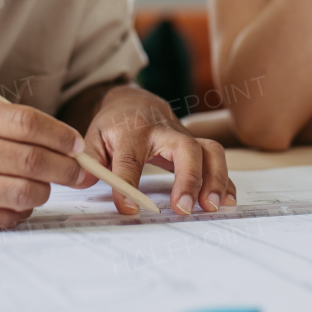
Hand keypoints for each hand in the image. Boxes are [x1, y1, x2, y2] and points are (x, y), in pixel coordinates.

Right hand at [0, 97, 86, 228]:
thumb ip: (4, 121)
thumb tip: (63, 139)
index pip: (26, 123)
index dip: (60, 135)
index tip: (77, 144)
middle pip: (31, 159)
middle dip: (65, 168)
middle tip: (79, 172)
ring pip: (24, 191)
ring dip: (45, 191)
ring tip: (44, 186)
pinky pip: (6, 216)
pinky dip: (22, 211)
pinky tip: (17, 202)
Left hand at [83, 86, 234, 214]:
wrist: (133, 103)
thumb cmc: (113, 125)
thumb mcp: (92, 138)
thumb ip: (89, 160)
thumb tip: (85, 182)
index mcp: (132, 131)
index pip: (130, 158)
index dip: (128, 184)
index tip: (128, 209)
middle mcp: (164, 131)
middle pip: (184, 149)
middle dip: (188, 179)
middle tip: (183, 209)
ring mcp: (184, 136)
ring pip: (210, 150)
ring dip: (215, 179)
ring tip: (211, 207)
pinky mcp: (197, 145)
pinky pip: (218, 160)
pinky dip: (226, 180)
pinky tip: (227, 201)